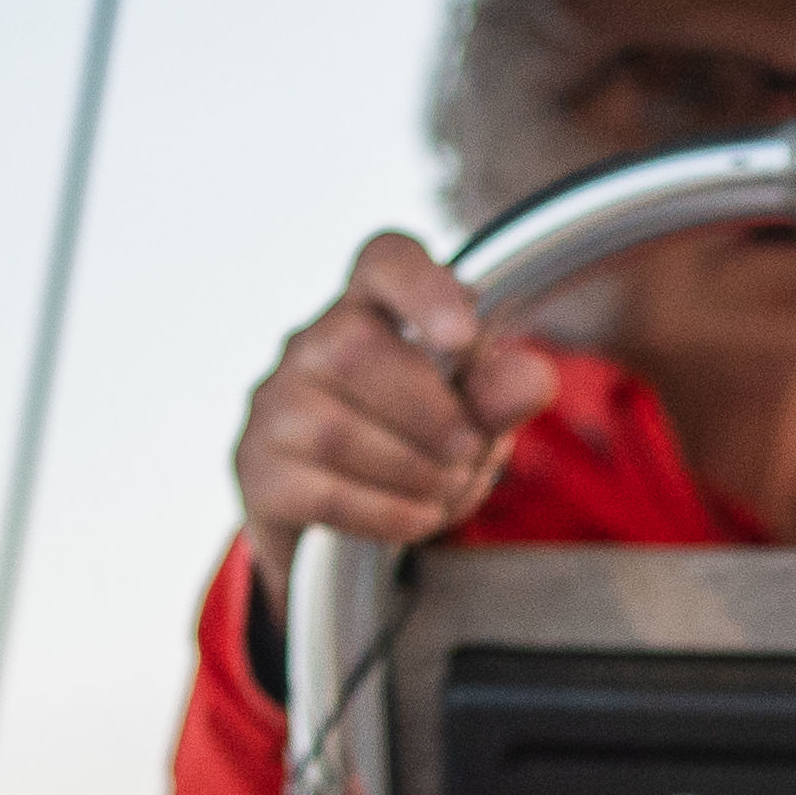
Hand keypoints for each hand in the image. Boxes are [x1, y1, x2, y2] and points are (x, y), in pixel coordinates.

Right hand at [233, 233, 558, 548]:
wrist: (341, 533)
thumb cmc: (414, 448)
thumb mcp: (469, 420)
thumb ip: (499, 395)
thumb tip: (535, 376)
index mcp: (371, 307)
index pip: (386, 260)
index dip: (423, 286)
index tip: (461, 335)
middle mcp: (309, 343)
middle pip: (356, 349)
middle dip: (430, 414)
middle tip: (467, 452)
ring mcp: (274, 406)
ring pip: (337, 429)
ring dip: (414, 471)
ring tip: (445, 489)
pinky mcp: (260, 472)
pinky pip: (324, 491)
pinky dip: (387, 512)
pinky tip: (417, 518)